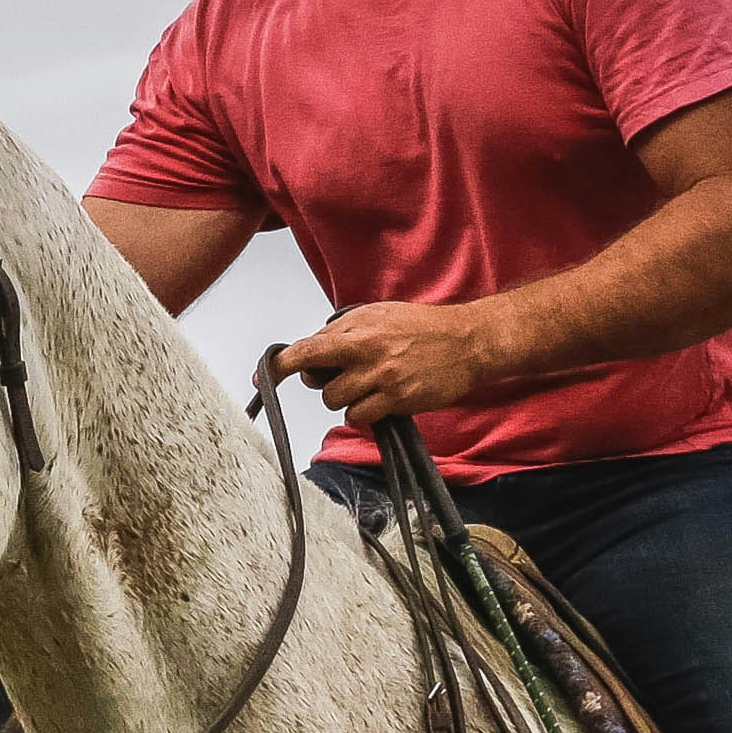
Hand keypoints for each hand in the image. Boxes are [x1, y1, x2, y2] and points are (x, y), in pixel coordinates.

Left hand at [279, 300, 513, 424]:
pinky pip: (360, 418)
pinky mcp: (397, 401)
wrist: (467, 342)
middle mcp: (366, 353)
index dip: (279, 366)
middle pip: (318, 383)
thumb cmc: (422, 326)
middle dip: (325, 383)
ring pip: (337, 403)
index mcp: (358, 330)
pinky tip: (381, 399)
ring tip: (370, 384)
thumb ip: (343, 331)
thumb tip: (312, 352)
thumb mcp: (378, 314)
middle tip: (346, 374)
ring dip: (346, 399)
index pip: (306, 349)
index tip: (263, 377)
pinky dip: (364, 413)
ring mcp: (382, 379)